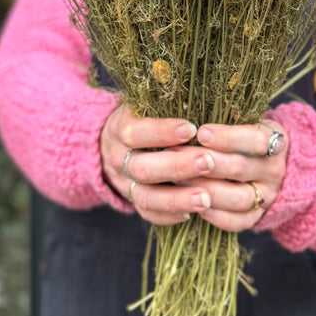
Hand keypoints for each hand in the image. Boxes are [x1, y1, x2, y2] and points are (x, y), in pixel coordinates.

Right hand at [100, 103, 215, 225]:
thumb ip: (164, 105)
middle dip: (177, 166)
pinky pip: (148, 214)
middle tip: (208, 162)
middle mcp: (119, 160)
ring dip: (177, 199)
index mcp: (120, 130)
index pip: (136, 132)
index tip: (191, 128)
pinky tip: (194, 213)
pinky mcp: (132, 201)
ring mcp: (124, 184)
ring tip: (207, 198)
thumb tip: (200, 99)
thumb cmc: (139, 118)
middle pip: (143, 169)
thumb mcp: (142, 106)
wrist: (107, 144)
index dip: (162, 132)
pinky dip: (169, 215)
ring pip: (146, 197)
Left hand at [182, 119, 289, 232]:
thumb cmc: (242, 135)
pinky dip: (214, 215)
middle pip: (240, 168)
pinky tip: (193, 203)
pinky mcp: (256, 217)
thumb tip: (187, 124)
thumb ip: (224, 120)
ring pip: (238, 197)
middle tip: (176, 156)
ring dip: (205, 189)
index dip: (228, 137)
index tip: (201, 133)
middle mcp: (274, 170)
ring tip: (178, 179)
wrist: (265, 163)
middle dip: (206, 163)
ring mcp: (267, 196)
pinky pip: (236, 221)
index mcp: (275, 141)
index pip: (256, 140)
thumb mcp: (242, 121)